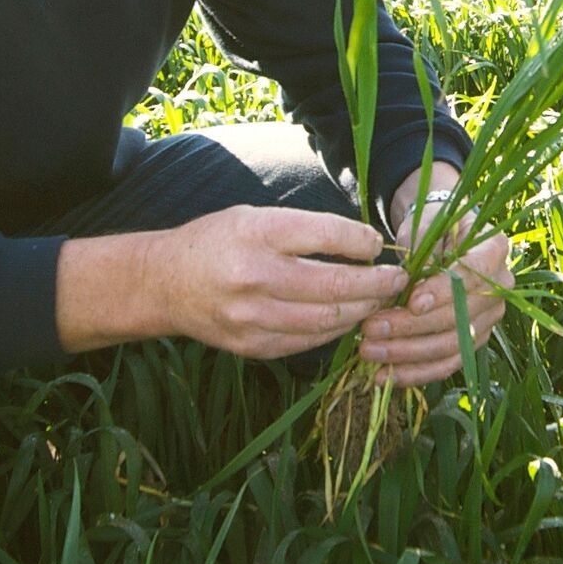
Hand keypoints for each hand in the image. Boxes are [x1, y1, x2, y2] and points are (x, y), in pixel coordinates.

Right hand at [148, 206, 407, 359]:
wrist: (165, 283)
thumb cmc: (218, 241)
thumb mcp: (256, 217)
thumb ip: (305, 229)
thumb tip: (364, 243)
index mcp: (258, 233)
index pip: (326, 235)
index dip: (362, 241)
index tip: (378, 246)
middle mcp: (254, 275)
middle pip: (334, 285)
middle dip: (375, 283)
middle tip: (397, 279)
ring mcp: (252, 317)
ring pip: (327, 320)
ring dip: (362, 311)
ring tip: (380, 301)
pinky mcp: (252, 346)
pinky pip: (308, 341)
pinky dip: (335, 331)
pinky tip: (349, 318)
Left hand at [363, 202, 511, 384]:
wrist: (441, 239)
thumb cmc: (432, 226)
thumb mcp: (425, 225)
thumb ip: (419, 248)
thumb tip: (404, 283)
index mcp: (494, 250)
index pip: (473, 276)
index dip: (443, 292)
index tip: (412, 302)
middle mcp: (500, 287)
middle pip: (458, 317)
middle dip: (411, 327)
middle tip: (371, 327)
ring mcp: (489, 318)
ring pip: (450, 346)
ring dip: (407, 354)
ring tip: (369, 351)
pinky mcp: (473, 341)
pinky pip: (446, 364)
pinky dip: (414, 373)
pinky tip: (383, 375)